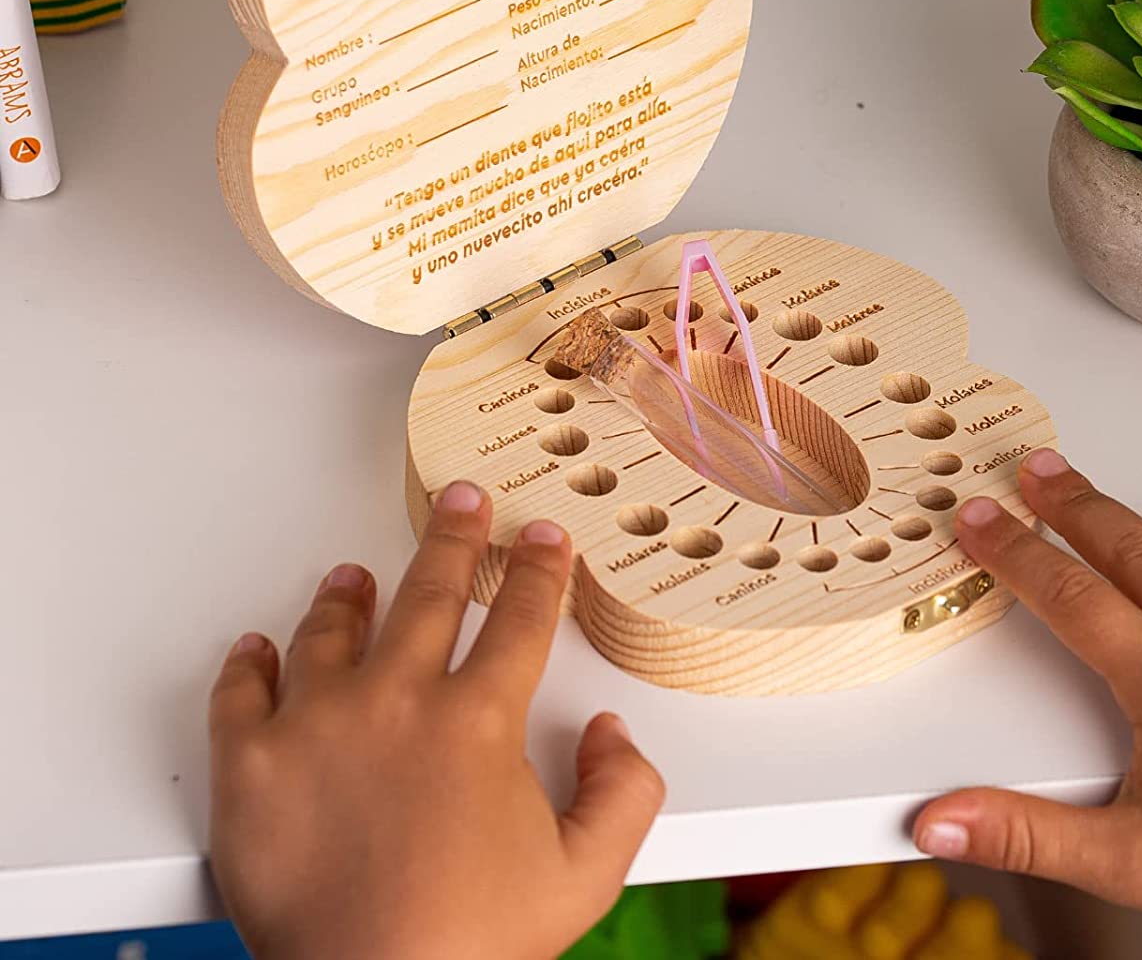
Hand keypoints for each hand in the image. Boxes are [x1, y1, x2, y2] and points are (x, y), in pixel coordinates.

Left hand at [209, 481, 664, 959]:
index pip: (520, 617)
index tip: (541, 539)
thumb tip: (608, 733)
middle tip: (461, 502)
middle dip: (453, 537)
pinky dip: (249, 664)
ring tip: (353, 575)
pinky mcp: (252, 766)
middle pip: (430, 592)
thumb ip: (623, 793)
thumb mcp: (585, 877)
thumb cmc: (469, 945)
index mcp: (478, 720)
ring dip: (348, 594)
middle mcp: (398, 702)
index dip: (538, 569)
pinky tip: (258, 649)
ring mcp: (318, 726)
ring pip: (332, 630)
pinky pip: (241, 693)